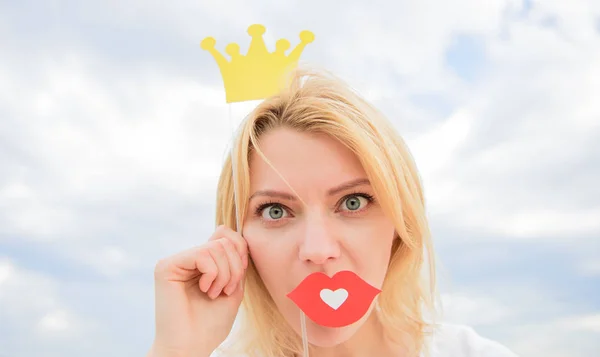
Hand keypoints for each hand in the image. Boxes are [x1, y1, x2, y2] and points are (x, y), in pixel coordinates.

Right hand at [150, 225, 248, 356]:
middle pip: (224, 240)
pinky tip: (205, 290)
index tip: (238, 279)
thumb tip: (230, 233)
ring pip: (216, 247)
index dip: (240, 252)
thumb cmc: (210, 324)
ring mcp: (176, 261)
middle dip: (235, 267)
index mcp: (202, 263)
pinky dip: (213, 274)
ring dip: (225, 274)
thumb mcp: (233, 287)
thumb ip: (234, 261)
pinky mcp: (166, 266)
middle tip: (226, 290)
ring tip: (215, 293)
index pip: (225, 236)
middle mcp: (187, 259)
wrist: (190, 347)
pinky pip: (203, 254)